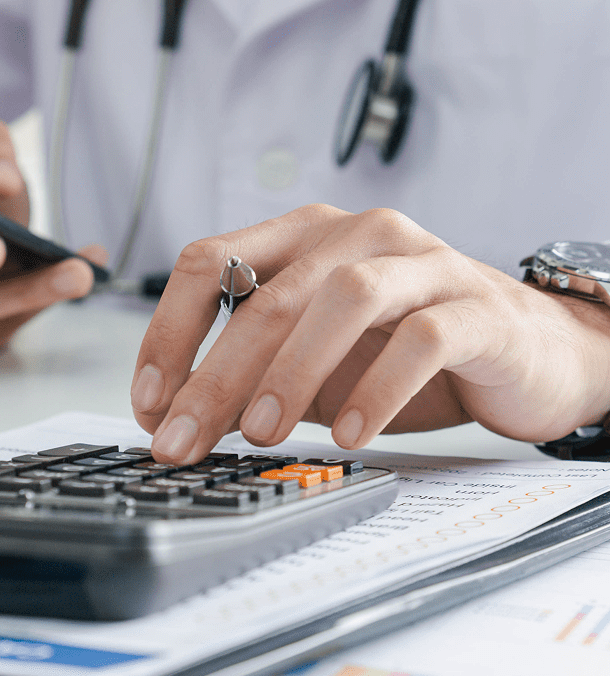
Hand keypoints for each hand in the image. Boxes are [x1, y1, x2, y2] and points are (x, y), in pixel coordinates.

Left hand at [131, 205, 609, 462]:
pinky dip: (376, 388)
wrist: (526, 351)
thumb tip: (177, 422)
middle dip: (213, 375)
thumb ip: (251, 378)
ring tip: (261, 434)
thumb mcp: (311, 363)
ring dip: (290, 371)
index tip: (149, 403)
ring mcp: (419, 262)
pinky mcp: (475, 305)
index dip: (168, 333)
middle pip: (266, 295)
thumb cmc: (403, 351)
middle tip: (184, 440)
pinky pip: (419, 337)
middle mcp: (354, 234)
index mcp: (301, 236)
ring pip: (340, 299)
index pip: (208, 263)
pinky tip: (349, 433)